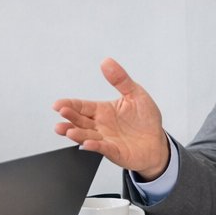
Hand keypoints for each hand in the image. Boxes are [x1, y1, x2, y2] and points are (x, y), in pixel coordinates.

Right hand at [52, 58, 169, 179]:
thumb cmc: (145, 119)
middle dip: (69, 117)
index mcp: (103, 110)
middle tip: (62, 113)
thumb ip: (121, 79)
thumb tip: (107, 62)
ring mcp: (106, 139)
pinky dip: (94, 146)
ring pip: (87, 136)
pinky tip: (87, 144)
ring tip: (68, 130)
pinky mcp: (115, 152)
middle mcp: (101, 125)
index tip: (58, 104)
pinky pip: (103, 149)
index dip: (69, 105)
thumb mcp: (135, 93)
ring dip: (77, 134)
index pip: (82, 106)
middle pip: (80, 121)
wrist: (157, 142)